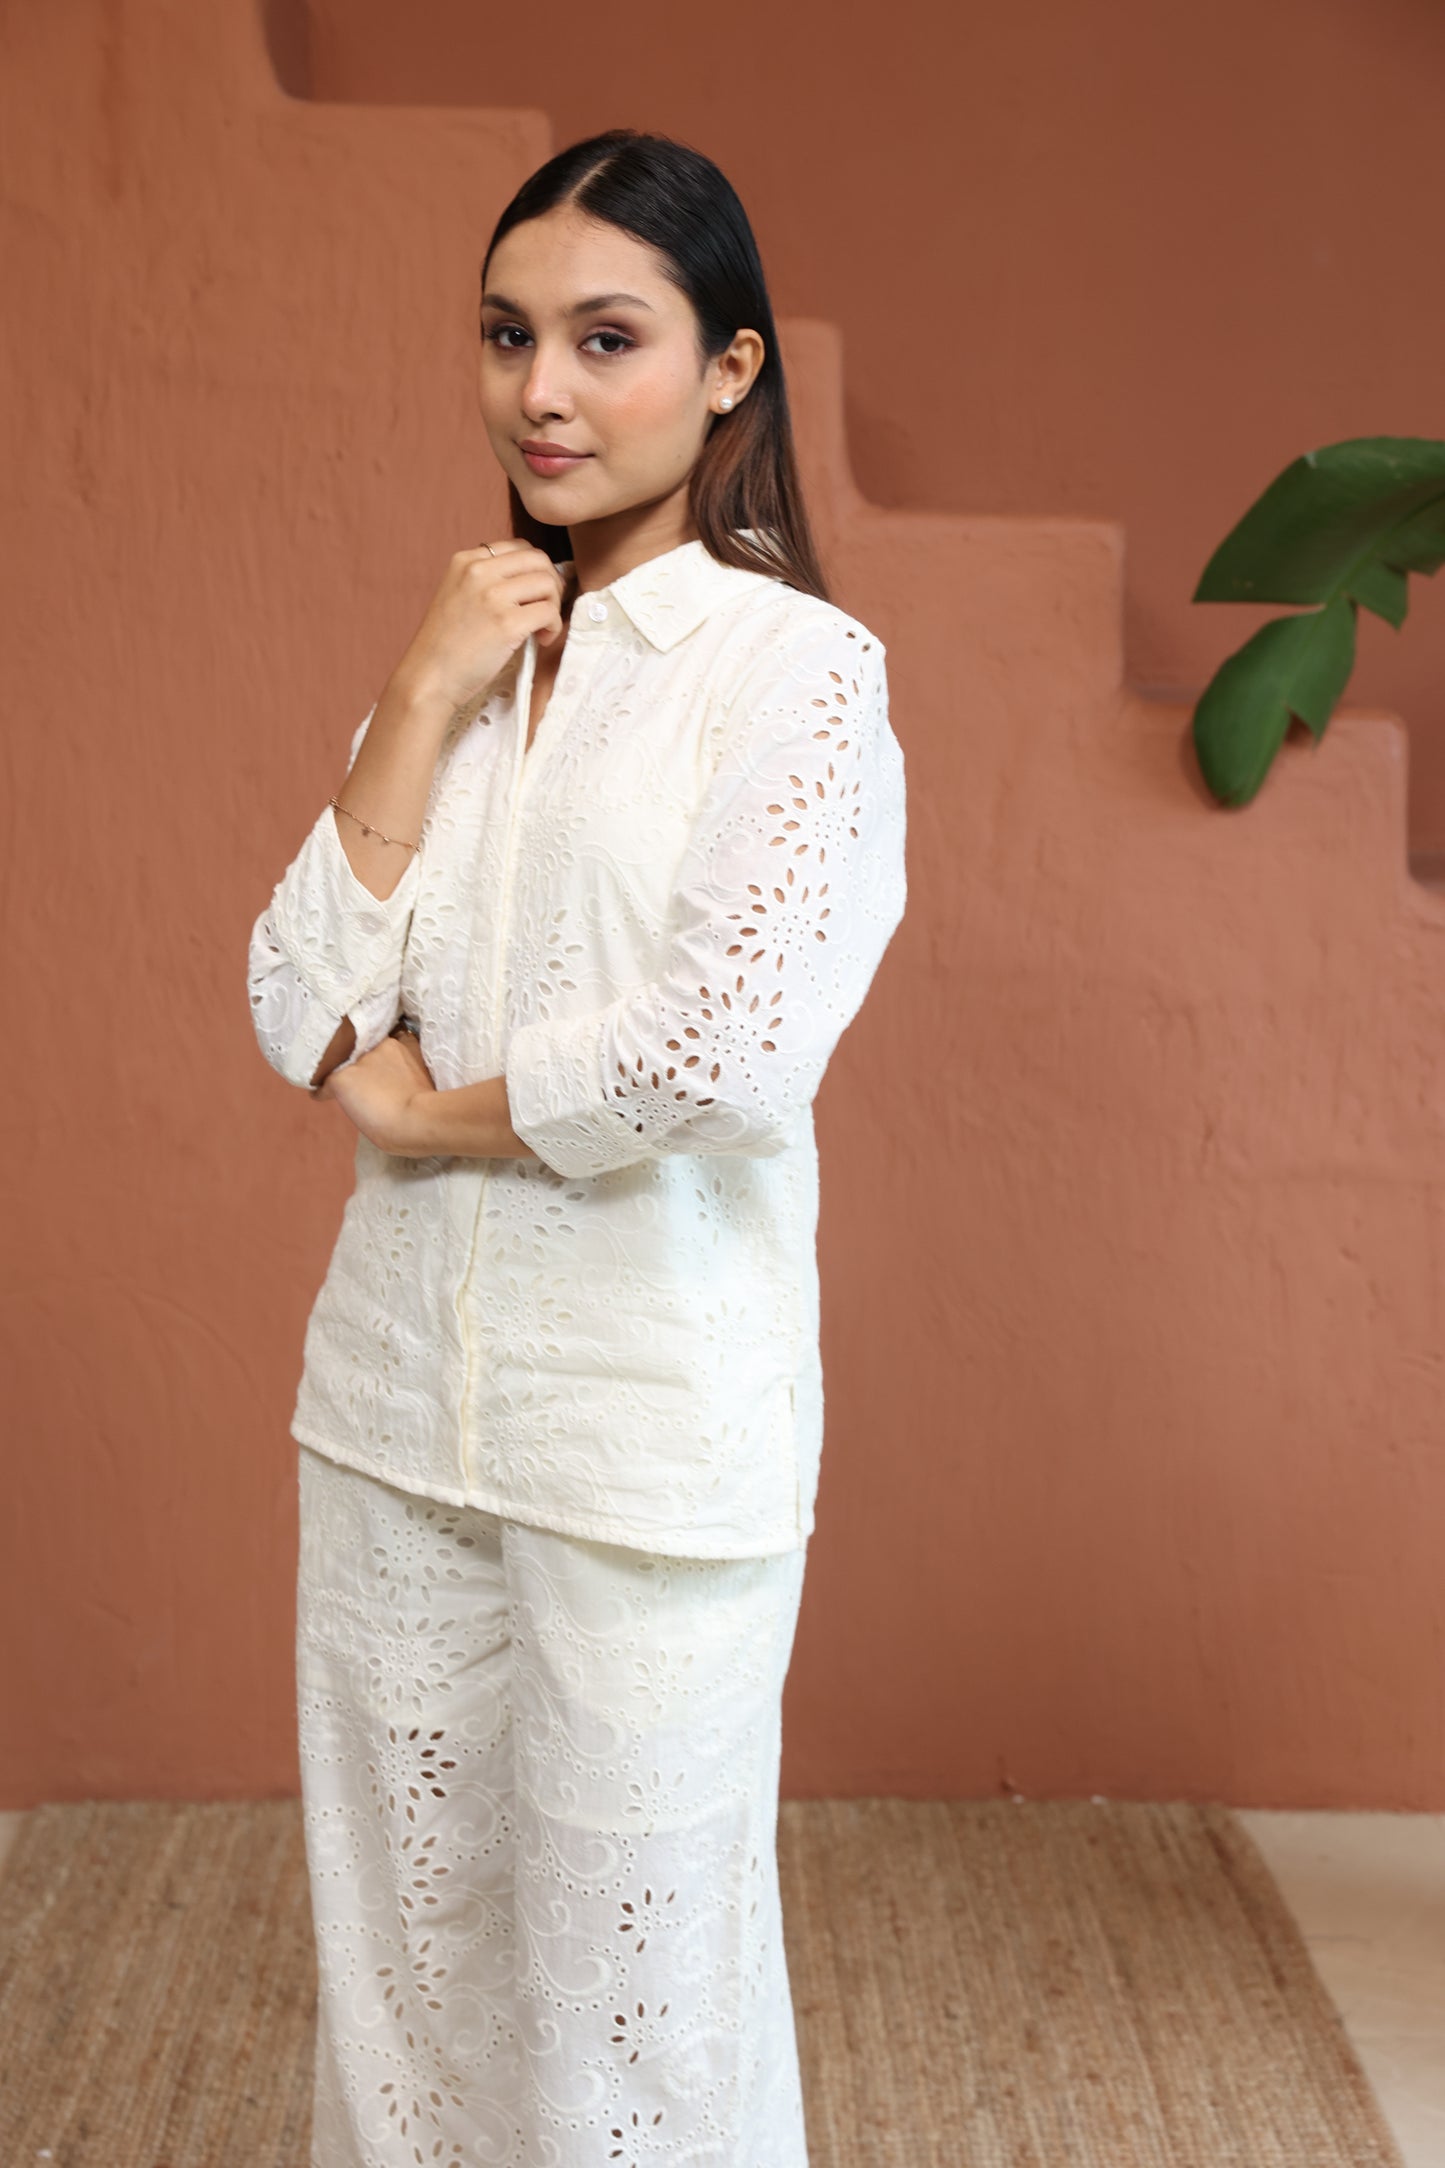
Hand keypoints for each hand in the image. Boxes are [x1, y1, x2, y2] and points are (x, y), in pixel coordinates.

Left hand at [314, 1025, 439, 1155]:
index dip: (383, 1059)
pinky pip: (324, 1084)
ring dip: (349, 1082)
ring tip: (352, 1098)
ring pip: (346, 1069)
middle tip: (369, 1090)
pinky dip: (322, 1092)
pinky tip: (319, 1097)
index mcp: (405, 1045)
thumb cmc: (431, 1111)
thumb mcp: (425, 1082)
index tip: (382, 1071)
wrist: (421, 1120)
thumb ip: (408, 1077)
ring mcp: (360, 1062)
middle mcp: (380, 1047)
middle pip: (365, 1055)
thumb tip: (395, 1090)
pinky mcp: (343, 1078)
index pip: (387, 1046)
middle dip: (365, 1070)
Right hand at [390, 539, 568, 713]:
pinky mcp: (506, 623)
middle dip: (552, 584)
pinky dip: (554, 627)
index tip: (535, 593)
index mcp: (465, 560)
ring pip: (548, 583)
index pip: (519, 547)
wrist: (428, 678)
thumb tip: (533, 578)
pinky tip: (541, 640)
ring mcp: (492, 596)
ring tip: (541, 628)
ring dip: (554, 606)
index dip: (536, 569)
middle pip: (538, 559)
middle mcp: (478, 571)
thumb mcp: (457, 594)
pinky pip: (549, 612)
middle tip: (547, 609)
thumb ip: (486, 580)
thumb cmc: (446, 644)